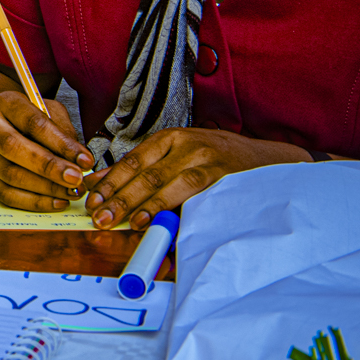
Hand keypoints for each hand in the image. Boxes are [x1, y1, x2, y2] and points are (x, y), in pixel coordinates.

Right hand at [0, 91, 94, 211]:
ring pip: (10, 174)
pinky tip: (57, 202)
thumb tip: (80, 160)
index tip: (86, 160)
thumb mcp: (47, 111)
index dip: (61, 143)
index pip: (33, 123)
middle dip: (49, 167)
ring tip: (72, 192)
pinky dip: (34, 202)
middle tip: (76, 178)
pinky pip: (6, 194)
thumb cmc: (27, 119)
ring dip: (45, 187)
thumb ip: (63, 131)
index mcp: (4, 103)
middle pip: (13, 148)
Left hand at [82, 127, 312, 229]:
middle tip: (97, 216)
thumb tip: (106, 187)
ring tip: (120, 221)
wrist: (269, 159)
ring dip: (138, 205)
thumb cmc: (220, 161)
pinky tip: (153, 220)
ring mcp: (204, 160)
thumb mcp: (182, 156)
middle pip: (143, 173)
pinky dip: (168, 209)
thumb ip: (148, 171)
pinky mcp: (221, 177)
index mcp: (170, 139)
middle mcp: (184, 145)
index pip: (131, 160)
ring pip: (162, 183)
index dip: (109, 180)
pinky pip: (189, 195)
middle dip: (117, 196)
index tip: (90, 197)